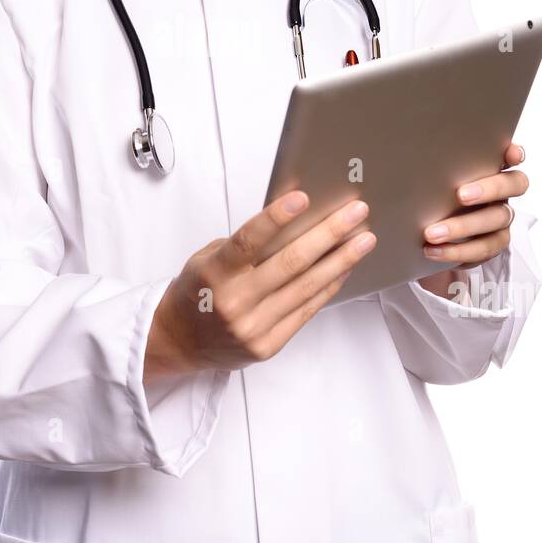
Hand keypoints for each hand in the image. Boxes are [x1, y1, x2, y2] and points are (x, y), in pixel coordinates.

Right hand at [144, 191, 377, 379]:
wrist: (178, 342)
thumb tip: (293, 223)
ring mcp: (253, 327)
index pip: (248, 241)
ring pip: (306, 287)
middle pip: (290, 263)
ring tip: (364, 240)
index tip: (303, 197)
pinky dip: (328, 287)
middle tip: (356, 212)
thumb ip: (245, 247)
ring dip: (340, 260)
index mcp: (215, 274)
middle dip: (329, 234)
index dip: (276, 218)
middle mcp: (235, 302)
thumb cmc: (196, 292)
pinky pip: (306, 311)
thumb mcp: (207, 260)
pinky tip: (344, 268)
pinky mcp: (268, 345)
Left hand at [417, 141, 527, 297]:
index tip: (510, 154)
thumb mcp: (426, 178)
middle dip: (489, 189)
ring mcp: (499, 219)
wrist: (422, 234)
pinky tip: (432, 250)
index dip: (515, 153)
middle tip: (460, 195)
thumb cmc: (428, 195)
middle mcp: (501, 192)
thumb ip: (429, 165)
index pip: (512, 156)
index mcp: (490, 169)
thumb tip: (406, 152)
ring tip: (432, 233)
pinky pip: (482, 250)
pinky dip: (457, 251)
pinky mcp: (491, 244)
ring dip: (463, 227)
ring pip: (496, 220)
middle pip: (514, 185)